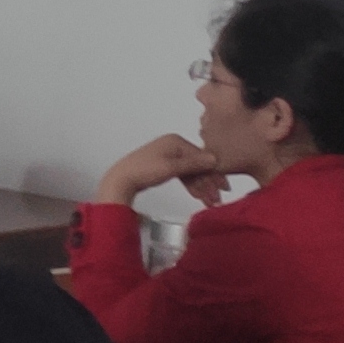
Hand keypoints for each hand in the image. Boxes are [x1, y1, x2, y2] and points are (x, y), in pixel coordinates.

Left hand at [98, 133, 229, 208]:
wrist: (121, 181)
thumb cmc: (142, 171)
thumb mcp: (171, 168)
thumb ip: (194, 164)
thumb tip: (214, 159)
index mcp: (175, 141)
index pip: (202, 157)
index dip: (214, 173)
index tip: (223, 187)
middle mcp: (172, 146)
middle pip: (197, 165)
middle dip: (208, 183)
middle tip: (216, 198)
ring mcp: (168, 156)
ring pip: (191, 172)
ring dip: (201, 187)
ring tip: (209, 201)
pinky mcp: (163, 166)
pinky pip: (182, 175)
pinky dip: (190, 185)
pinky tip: (198, 195)